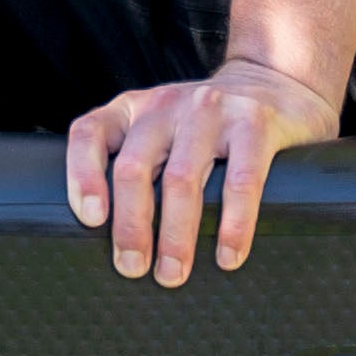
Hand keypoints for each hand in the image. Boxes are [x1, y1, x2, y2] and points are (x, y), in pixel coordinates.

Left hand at [66, 60, 338, 283]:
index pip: (89, 133)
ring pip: (181, 179)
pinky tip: (228, 255)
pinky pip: (240, 181)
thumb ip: (136, 163)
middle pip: (134, 167)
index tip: (92, 219)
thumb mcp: (160, 129)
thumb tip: (113, 240)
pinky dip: (233, 225)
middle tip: (132, 267)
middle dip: (130, 225)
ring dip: (175, 235)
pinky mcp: (254, 122)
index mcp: (132, 108)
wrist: (273, 82)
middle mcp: (165, 104)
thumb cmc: (205, 127)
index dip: (82, 176)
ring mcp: (210, 110)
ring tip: (173, 273)